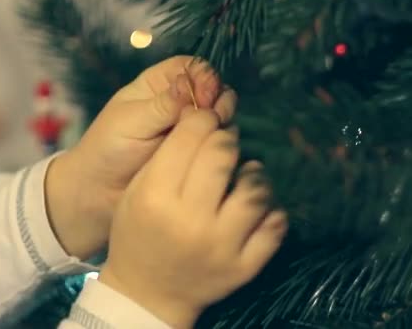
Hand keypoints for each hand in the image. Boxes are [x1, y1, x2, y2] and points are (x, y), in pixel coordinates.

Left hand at [46, 56, 237, 259]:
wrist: (101, 192)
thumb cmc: (108, 148)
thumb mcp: (132, 121)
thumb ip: (164, 104)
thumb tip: (191, 84)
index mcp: (159, 85)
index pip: (192, 67)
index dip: (204, 77)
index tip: (205, 95)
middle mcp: (180, 102)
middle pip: (213, 89)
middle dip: (218, 99)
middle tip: (212, 117)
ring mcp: (191, 128)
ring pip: (220, 114)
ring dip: (221, 121)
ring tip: (211, 135)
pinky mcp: (198, 152)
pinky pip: (218, 141)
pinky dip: (220, 143)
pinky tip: (212, 151)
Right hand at [99, 110, 287, 327]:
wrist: (148, 293)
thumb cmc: (138, 234)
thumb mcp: (137, 192)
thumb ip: (166, 155)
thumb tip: (203, 118)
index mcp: (156, 198)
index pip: (190, 137)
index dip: (202, 119)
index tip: (206, 121)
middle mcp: (191, 221)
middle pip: (223, 154)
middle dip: (226, 140)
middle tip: (224, 145)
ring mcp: (222, 246)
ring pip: (256, 188)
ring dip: (253, 174)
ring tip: (244, 175)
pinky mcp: (244, 267)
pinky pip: (275, 224)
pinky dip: (270, 209)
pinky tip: (255, 207)